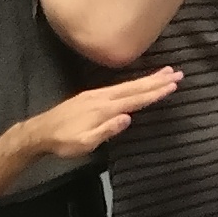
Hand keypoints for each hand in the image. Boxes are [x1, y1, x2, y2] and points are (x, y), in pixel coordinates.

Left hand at [11, 64, 181, 165]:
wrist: (40, 132)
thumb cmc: (63, 142)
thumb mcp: (84, 143)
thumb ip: (106, 131)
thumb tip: (128, 118)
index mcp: (103, 108)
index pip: (135, 99)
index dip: (155, 92)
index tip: (173, 85)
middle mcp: (101, 97)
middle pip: (134, 87)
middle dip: (156, 81)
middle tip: (177, 73)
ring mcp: (96, 95)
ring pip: (127, 85)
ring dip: (147, 79)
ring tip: (165, 73)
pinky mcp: (91, 96)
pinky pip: (118, 87)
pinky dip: (132, 83)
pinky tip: (138, 83)